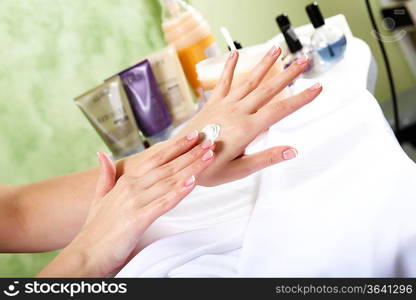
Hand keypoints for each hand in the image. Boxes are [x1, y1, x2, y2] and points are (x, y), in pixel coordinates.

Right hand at [38, 132, 214, 276]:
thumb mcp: (99, 198)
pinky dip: (178, 192)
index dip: (176, 147)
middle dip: (190, 154)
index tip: (192, 137)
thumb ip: (105, 176)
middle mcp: (131, 187)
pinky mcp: (137, 219)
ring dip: (191, 168)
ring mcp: (134, 202)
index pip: (156, 159)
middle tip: (209, 141)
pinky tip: (192, 182)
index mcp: (126, 181)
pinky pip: (163, 203)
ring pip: (169, 181)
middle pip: (167, 167)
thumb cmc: (95, 228)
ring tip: (208, 157)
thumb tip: (102, 154)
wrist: (85, 254)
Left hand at [175, 46, 321, 185]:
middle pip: (268, 89)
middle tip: (304, 60)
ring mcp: (224, 105)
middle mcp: (237, 112)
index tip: (316, 88)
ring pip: (249, 80)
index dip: (300, 99)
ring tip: (277, 49)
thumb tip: (291, 150)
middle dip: (289, 74)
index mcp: (246, 129)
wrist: (178, 160)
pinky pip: (222, 82)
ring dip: (264, 64)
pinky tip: (235, 54)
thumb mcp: (238, 170)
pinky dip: (229, 67)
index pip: (280, 110)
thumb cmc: (207, 168)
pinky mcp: (213, 103)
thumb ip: (265, 158)